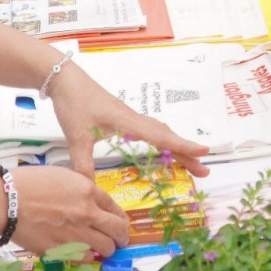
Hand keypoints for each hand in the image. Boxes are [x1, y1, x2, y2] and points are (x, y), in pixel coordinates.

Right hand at [9, 165, 129, 256]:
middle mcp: (87, 214)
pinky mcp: (61, 250)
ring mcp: (75, 234)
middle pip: (117, 230)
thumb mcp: (61, 176)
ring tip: (104, 249)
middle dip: (121, 236)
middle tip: (120, 239)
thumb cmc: (27, 183)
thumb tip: (89, 204)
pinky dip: (88, 257)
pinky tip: (85, 254)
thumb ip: (80, 191)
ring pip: (106, 248)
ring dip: (107, 248)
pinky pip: (85, 259)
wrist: (5, 201)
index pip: (115, 208)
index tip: (121, 223)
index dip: (120, 218)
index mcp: (87, 191)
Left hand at [48, 62, 210, 177]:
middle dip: (186, 153)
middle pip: (167, 136)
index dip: (183, 146)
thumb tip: (90, 190)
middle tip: (203, 171)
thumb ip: (83, 164)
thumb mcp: (76, 137)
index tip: (204, 153)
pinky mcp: (123, 118)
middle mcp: (133, 119)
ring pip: (160, 132)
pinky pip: (151, 130)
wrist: (65, 80)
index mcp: (127, 121)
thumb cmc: (73, 104)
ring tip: (190, 163)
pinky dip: (163, 140)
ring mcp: (129, 117)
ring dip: (176, 147)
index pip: (161, 136)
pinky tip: (163, 147)